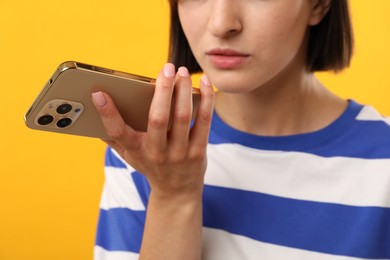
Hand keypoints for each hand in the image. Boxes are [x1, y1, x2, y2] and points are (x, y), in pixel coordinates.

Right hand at [92, 63, 214, 197]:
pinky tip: (204, 83)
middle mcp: (157, 152)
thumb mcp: (130, 156)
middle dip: (162, 90)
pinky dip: (206, 100)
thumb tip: (93, 111)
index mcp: (136, 151)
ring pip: (183, 117)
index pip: (117, 132)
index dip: (107, 113)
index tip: (98, 92)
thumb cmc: (150, 166)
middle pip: (157, 118)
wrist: (177, 192)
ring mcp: (179, 153)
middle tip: (166, 68)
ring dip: (183, 91)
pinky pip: (203, 121)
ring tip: (181, 72)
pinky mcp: (199, 151)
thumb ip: (114, 136)